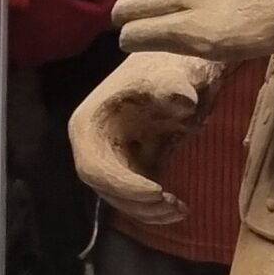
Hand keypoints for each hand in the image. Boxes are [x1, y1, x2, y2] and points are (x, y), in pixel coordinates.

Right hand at [69, 52, 221, 224]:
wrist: (178, 63)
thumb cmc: (169, 64)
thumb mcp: (172, 72)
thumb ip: (174, 86)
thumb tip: (183, 101)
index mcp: (89, 124)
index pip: (94, 168)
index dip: (123, 185)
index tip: (158, 191)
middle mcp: (92, 146)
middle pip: (105, 189)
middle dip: (137, 204)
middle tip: (172, 205)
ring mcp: (110, 158)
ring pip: (120, 198)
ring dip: (148, 211)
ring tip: (181, 209)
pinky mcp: (130, 167)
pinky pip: (135, 196)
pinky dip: (154, 207)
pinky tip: (181, 208)